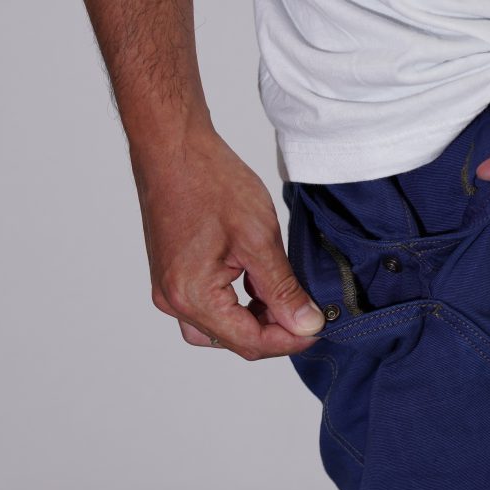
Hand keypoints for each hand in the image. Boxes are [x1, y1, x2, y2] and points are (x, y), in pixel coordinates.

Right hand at [131, 130, 323, 359]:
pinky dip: (239, 305)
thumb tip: (306, 324)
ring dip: (256, 320)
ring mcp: (170, 290)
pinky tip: (262, 285)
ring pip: (222, 328)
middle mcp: (174, 301)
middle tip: (308, 311)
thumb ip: (283, 289)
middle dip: (275, 331)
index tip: (319, 327)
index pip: (250, 342)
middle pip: (235, 340)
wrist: (173, 148)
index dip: (290, 340)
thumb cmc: (208, 181)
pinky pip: (209, 308)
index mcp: (192, 296)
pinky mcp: (174, 277)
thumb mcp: (259, 238)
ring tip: (286, 296)